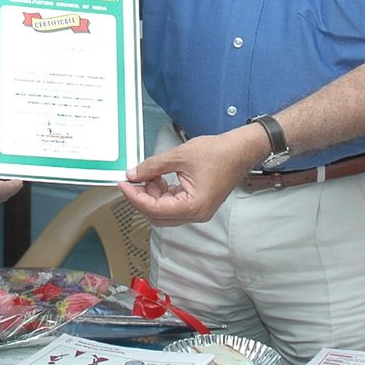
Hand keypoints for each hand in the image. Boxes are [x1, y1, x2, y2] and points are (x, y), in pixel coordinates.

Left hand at [116, 128, 263, 225]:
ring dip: (152, 194)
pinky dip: (162, 192)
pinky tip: (158, 177)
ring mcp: (197, 210)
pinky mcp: (197, 203)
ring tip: (147, 174)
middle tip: (131, 180)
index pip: (155, 209)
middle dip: (142, 197)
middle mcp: (196, 214)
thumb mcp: (180, 156)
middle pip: (157, 215)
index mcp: (194, 206)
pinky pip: (173, 204)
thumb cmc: (220, 153)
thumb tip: (134, 174)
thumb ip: (153, 167)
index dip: (135, 197)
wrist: (241, 149)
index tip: (123, 185)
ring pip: (164, 210)